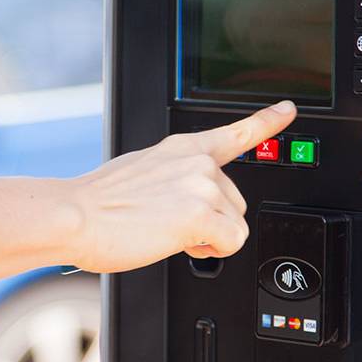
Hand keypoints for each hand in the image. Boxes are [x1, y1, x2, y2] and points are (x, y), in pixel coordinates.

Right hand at [69, 100, 296, 272]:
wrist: (74, 215)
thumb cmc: (96, 204)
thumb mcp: (139, 173)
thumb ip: (172, 177)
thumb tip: (181, 200)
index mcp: (181, 148)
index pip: (235, 131)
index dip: (267, 121)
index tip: (287, 110)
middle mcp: (197, 161)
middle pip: (236, 201)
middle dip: (210, 220)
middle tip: (168, 222)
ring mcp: (201, 184)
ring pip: (234, 224)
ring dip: (207, 237)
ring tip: (166, 231)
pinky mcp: (201, 213)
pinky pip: (231, 242)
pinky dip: (211, 251)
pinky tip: (179, 241)